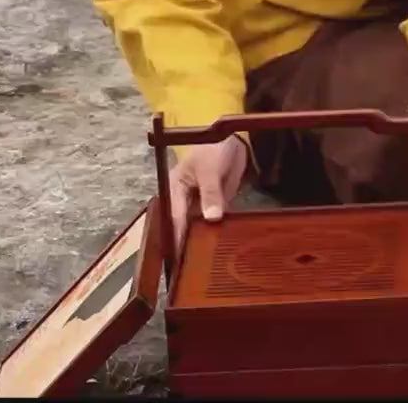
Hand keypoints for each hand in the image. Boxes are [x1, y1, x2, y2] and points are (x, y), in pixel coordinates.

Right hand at [167, 135, 248, 256]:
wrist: (233, 138)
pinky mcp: (216, 204)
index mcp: (175, 189)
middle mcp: (185, 199)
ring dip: (201, 240)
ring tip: (204, 264)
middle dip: (185, 243)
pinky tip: (221, 247)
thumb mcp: (210, 170)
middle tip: (188, 268)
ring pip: (198, 226)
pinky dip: (217, 232)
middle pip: (183, 225)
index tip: (177, 257)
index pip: (174, 217)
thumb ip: (210, 194)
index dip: (176, 237)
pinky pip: (215, 221)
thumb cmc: (213, 148)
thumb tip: (211, 219)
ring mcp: (200, 203)